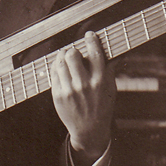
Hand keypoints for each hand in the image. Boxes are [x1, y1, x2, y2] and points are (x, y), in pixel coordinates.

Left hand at [51, 31, 115, 165]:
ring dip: (62, 56)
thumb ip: (109, 69)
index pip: (95, 53)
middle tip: (74, 51)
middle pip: (73, 55)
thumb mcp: (111, 88)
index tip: (89, 35)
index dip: (91, 40)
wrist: (90, 130)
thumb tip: (112, 52)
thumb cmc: (102, 107)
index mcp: (100, 81)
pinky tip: (60, 67)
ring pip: (61, 63)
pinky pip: (54, 74)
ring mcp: (69, 90)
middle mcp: (84, 85)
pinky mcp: (58, 95)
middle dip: (73, 50)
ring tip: (65, 56)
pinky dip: (57, 67)